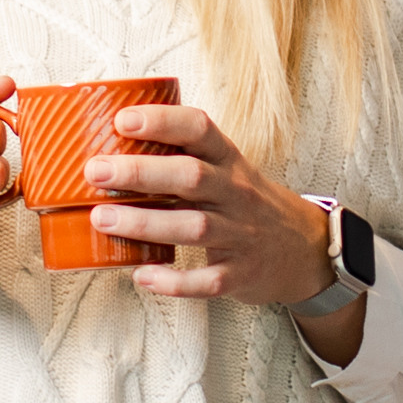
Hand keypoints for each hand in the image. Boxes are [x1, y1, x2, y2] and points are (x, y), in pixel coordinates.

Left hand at [90, 102, 363, 360]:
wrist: (306, 249)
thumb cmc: (249, 204)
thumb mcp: (228, 171)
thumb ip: (184, 158)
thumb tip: (115, 145)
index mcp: (230, 162)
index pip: (200, 130)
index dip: (162, 121)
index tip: (122, 120)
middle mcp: (236, 194)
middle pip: (191, 176)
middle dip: (141, 172)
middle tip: (96, 170)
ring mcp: (241, 235)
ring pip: (193, 226)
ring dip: (145, 223)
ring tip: (101, 219)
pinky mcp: (240, 274)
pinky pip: (207, 279)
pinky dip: (175, 281)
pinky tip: (143, 276)